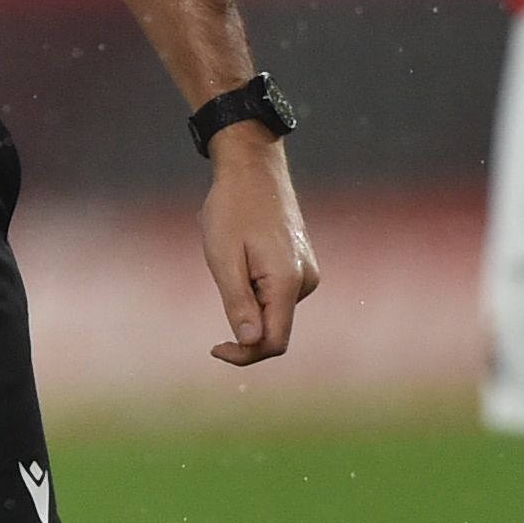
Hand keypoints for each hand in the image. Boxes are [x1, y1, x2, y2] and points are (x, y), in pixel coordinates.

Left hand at [200, 125, 315, 365]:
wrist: (253, 168)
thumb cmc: (232, 209)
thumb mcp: (223, 258)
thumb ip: (238, 303)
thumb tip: (250, 343)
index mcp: (287, 281)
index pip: (274, 342)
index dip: (245, 354)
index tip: (215, 348)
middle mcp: (306, 281)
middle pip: (275, 329)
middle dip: (244, 324)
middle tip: (219, 287)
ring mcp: (307, 272)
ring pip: (275, 311)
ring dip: (249, 303)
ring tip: (232, 260)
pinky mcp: (303, 265)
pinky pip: (279, 294)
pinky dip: (257, 290)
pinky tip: (244, 257)